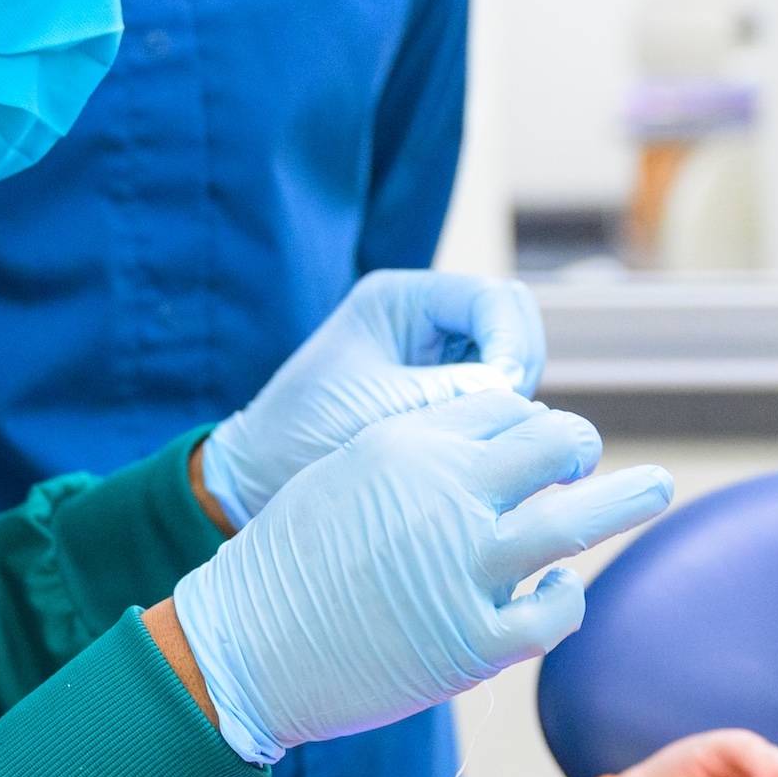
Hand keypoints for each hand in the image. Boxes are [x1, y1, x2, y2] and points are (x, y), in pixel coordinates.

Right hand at [172, 387, 670, 764]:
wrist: (243, 646)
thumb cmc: (292, 560)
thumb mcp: (348, 471)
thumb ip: (422, 454)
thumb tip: (497, 447)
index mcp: (409, 443)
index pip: (505, 409)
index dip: (528, 422)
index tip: (532, 442)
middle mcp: (446, 495)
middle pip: (553, 446)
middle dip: (581, 446)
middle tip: (592, 457)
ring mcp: (465, 569)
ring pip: (575, 522)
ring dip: (625, 500)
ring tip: (658, 487)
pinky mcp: (472, 642)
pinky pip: (552, 614)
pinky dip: (565, 599)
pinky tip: (558, 593)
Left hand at [199, 272, 549, 522]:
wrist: (258, 478)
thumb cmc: (302, 435)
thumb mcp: (381, 408)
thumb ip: (454, 395)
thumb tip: (520, 398)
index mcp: (400, 298)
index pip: (492, 299)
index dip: (511, 343)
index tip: (506, 395)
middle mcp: (424, 318)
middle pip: (513, 322)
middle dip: (520, 367)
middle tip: (509, 420)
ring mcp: (436, 356)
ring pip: (511, 361)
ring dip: (514, 399)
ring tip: (493, 441)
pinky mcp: (441, 395)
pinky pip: (495, 396)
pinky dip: (501, 420)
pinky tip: (484, 452)